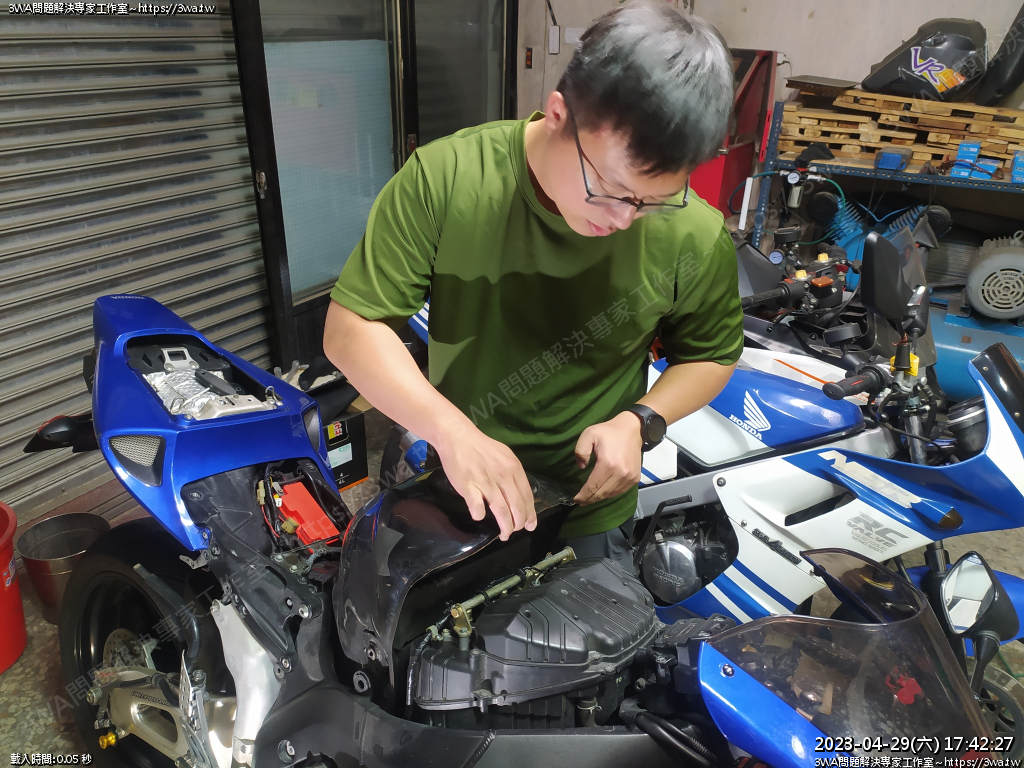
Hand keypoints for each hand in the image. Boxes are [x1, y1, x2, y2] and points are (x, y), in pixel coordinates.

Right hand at [434, 418, 536, 540]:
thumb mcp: (504, 456)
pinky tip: (479, 516)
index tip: (530, 525)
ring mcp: (485, 481)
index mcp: (514, 468)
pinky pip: (477, 506)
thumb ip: (513, 474)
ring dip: (505, 526)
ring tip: (504, 535)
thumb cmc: (481, 448)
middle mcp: (503, 476)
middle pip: (516, 506)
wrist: (458, 436)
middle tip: (515, 531)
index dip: (530, 514)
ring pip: (500, 510)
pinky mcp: (468, 485)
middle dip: (518, 524)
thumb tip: (520, 495)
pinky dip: (480, 515)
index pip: (527, 496)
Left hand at [573, 412, 642, 504]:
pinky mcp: (635, 478)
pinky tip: (602, 492)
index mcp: (608, 464)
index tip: (575, 499)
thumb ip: (581, 451)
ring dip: (599, 498)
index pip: (593, 487)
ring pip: (610, 494)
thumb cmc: (609, 432)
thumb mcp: (589, 434)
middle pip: (601, 493)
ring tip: (590, 498)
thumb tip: (581, 467)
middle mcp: (620, 474)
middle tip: (580, 501)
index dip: (583, 495)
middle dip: (589, 499)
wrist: (633, 429)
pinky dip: (609, 494)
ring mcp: (629, 477)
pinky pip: (619, 491)